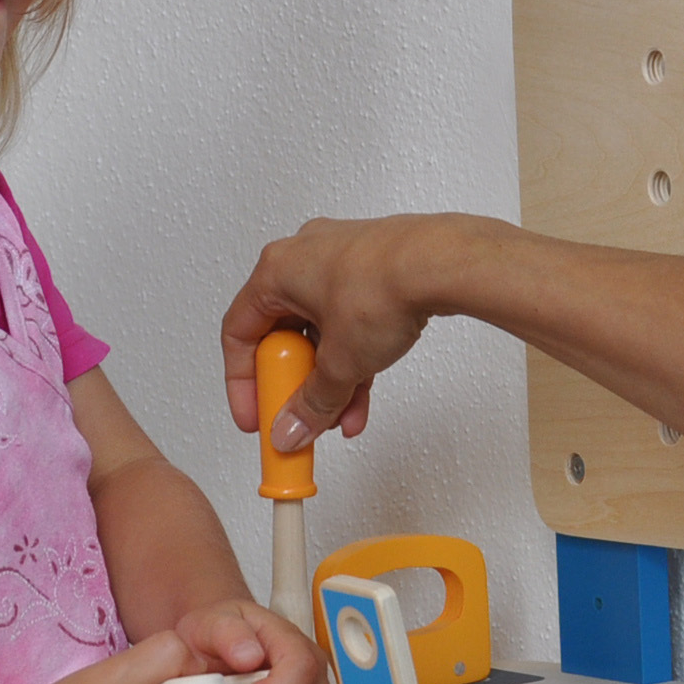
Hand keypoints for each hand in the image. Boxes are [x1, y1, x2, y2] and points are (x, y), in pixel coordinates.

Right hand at [223, 214, 488, 451]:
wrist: (445, 264)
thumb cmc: (385, 284)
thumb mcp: (340, 362)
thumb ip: (312, 402)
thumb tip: (293, 426)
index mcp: (275, 270)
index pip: (239, 334)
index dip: (242, 382)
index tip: (255, 414)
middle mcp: (304, 258)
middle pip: (283, 336)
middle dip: (294, 386)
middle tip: (299, 416)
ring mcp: (342, 261)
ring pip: (321, 333)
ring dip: (328, 380)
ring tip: (338, 416)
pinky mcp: (375, 270)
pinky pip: (350, 323)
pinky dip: (352, 359)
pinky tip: (361, 396)